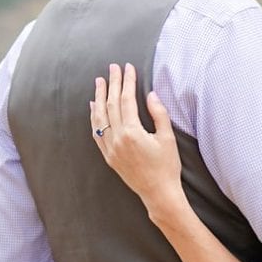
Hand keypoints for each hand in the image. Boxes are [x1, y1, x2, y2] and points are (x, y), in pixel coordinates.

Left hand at [90, 63, 182, 216]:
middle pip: (111, 105)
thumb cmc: (167, 166)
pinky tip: (94, 106)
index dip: (127, 81)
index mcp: (132, 133)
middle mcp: (117, 139)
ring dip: (99, 97)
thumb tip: (150, 94)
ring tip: (99, 82)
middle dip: (112, 84)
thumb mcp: (167, 138)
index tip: (127, 68)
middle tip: (113, 68)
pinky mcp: (108, 156)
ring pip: (100, 117)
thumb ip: (158, 114)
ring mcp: (110, 148)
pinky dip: (94, 117)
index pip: (126, 100)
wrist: (158, 193)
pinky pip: (96, 133)